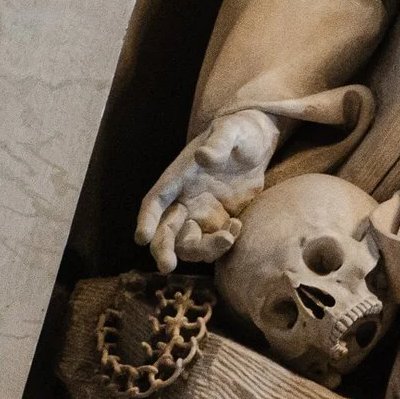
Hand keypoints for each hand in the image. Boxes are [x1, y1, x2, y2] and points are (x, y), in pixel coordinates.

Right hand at [134, 108, 280, 271]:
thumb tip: (204, 156)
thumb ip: (218, 143)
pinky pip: (213, 243)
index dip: (147, 220)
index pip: (154, 202)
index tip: (142, 238)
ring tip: (228, 238)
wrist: (257, 143)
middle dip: (163, 249)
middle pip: (165, 230)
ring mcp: (201, 213)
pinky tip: (238, 227)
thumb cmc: (239, 132)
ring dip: (202, 250)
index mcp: (177, 178)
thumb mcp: (232, 131)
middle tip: (167, 267)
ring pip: (189, 243)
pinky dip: (222, 244)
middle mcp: (184, 199)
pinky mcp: (219, 222)